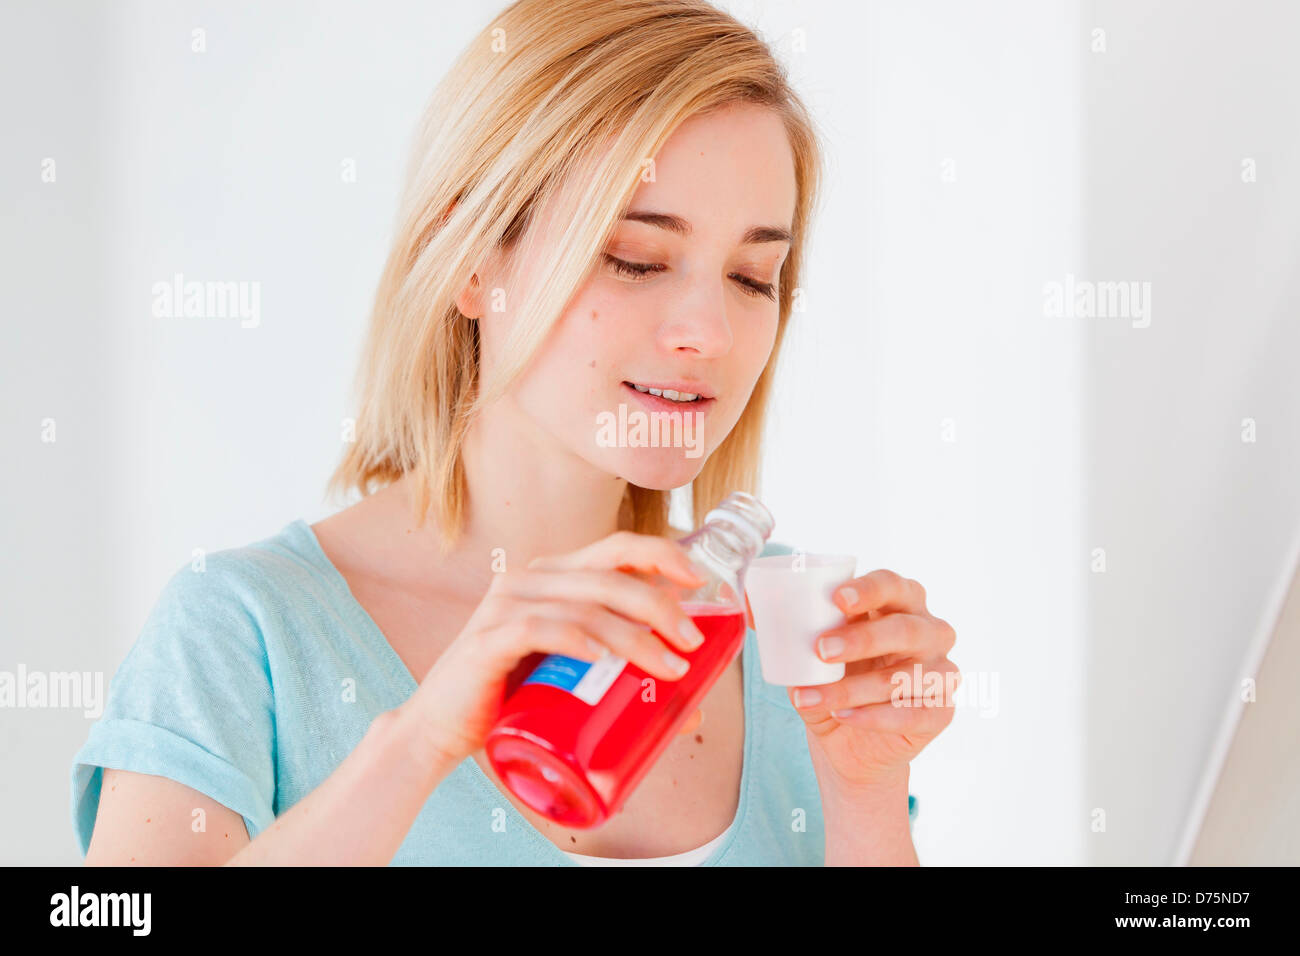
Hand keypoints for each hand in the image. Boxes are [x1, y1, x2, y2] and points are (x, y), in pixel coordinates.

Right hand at [398, 531, 706, 764]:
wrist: (441, 730)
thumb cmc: (514, 701)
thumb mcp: (575, 679)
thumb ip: (627, 682)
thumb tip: (694, 709)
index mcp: (553, 577)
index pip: (615, 547)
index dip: (660, 554)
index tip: (699, 580)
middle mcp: (529, 580)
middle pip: (609, 576)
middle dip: (660, 606)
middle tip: (691, 643)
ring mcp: (504, 607)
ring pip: (584, 607)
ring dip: (633, 635)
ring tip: (669, 667)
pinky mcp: (486, 641)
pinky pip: (536, 629)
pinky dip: (574, 640)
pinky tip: (600, 658)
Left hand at [787, 570, 958, 789]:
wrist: (848, 745)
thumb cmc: (832, 680)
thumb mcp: (805, 653)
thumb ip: (782, 627)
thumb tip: (745, 603)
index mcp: (898, 603)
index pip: (892, 584)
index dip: (869, 589)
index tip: (837, 599)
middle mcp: (928, 631)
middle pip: (905, 627)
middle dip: (862, 638)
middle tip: (820, 650)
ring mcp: (941, 672)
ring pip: (906, 676)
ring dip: (854, 688)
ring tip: (811, 699)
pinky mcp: (942, 711)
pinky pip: (915, 713)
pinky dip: (875, 717)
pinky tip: (844, 718)